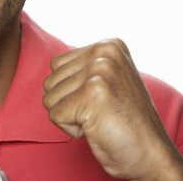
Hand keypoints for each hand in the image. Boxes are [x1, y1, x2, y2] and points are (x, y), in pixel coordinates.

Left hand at [43, 39, 182, 179]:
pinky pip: (55, 114)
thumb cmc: (124, 119)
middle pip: (51, 80)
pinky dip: (71, 128)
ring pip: (49, 97)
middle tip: (99, 111)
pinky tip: (96, 127)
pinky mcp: (92, 93)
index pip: (57, 64)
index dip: (71, 89)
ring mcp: (99, 71)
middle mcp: (104, 52)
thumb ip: (82, 68)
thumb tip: (47, 78)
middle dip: (68, 102)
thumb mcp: (108, 79)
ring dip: (70, 115)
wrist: (150, 152)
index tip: (99, 98)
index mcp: (108, 45)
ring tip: (98, 117)